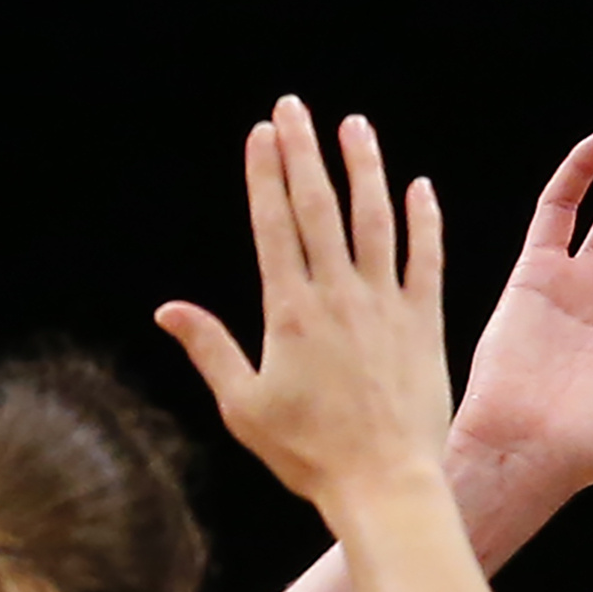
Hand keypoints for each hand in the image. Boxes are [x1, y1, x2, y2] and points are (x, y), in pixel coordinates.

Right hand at [159, 100, 452, 519]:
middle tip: (294, 106)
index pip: (274, 225)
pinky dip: (423, 220)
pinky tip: (418, 187)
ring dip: (363, 167)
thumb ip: (209, 349)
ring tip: (354, 125)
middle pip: (319, 207)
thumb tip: (167, 309)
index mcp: (290, 312)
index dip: (265, 174)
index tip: (261, 133)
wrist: (384, 485)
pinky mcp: (425, 324)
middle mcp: (338, 296)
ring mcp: (386, 306)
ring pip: (374, 220)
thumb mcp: (244, 407)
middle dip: (303, 151)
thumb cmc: (309, 454)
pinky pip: (425, 259)